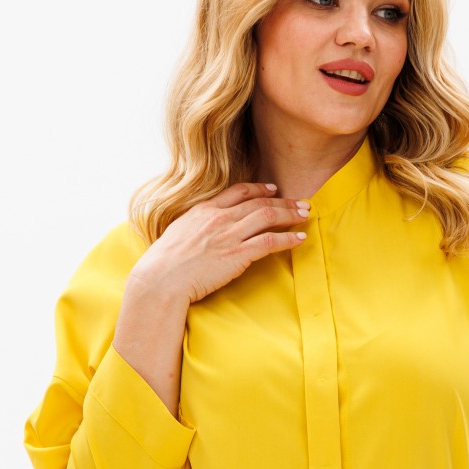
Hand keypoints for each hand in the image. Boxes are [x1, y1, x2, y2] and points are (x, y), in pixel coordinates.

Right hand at [128, 182, 309, 306]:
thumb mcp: (177, 234)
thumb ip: (194, 227)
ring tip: (306, 215)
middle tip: (301, 202)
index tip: (273, 189)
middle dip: (284, 201)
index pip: (238, 192)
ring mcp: (229, 235)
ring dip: (290, 214)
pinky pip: (269, 242)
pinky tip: (300, 238)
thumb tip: (199, 231)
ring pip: (268, 217)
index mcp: (204, 210)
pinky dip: (287, 238)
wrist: (162, 278)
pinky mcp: (237, 255)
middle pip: (259, 202)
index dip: (259, 189)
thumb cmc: (164, 263)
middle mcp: (219, 218)